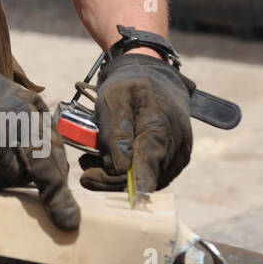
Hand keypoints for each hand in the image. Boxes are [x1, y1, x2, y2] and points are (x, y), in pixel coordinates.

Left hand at [79, 53, 192, 192]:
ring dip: (116, 178)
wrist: (157, 79)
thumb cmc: (131, 85)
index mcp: (160, 128)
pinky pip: (150, 178)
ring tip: (91, 163)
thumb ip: (115, 130)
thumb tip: (119, 168)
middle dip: (110, 180)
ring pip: (146, 183)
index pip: (147, 167)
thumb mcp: (114, 96)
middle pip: (142, 180)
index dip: (124, 184)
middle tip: (84, 172)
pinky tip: (108, 164)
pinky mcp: (174, 163)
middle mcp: (175, 148)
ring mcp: (177, 158)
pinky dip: (128, 175)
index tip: (96, 183)